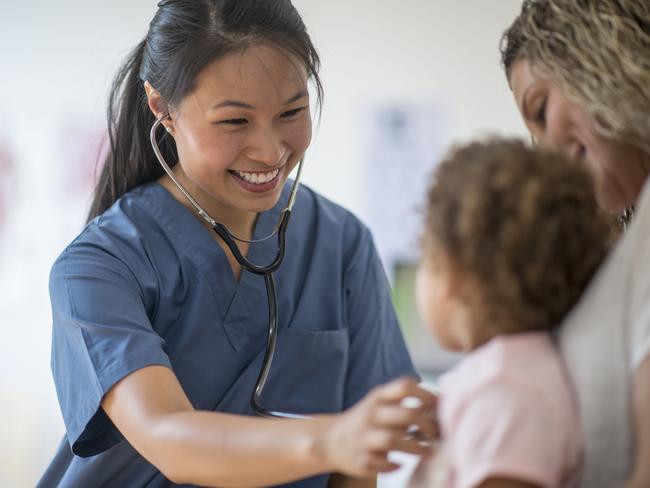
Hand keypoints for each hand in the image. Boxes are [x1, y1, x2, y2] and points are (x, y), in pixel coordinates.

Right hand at [317, 377, 437, 477]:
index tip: (440, 406)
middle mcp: (370, 415)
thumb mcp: (378, 403)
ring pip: (393, 440)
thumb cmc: (366, 421)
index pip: (404, 386)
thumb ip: (403, 403)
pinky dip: (395, 464)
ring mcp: (364, 438)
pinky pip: (383, 463)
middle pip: (405, 415)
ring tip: (429, 452)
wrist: (329, 440)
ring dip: (417, 448)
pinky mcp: (361, 460)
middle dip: (427, 425)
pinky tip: (401, 463)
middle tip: (437, 434)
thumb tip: (440, 408)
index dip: (426, 394)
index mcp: (377, 397)